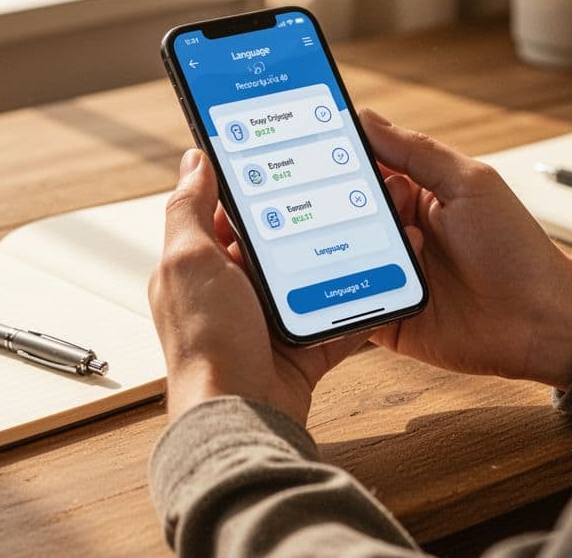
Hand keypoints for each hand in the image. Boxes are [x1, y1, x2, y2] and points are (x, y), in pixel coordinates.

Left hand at [148, 148, 366, 424]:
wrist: (241, 415)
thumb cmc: (206, 344)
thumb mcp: (188, 262)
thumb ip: (188, 208)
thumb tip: (194, 159)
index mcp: (201, 267)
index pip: (227, 213)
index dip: (253, 184)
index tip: (284, 156)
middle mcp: (235, 292)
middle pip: (277, 242)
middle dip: (307, 217)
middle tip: (341, 184)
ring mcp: (270, 321)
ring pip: (312, 276)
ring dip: (339, 256)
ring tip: (369, 223)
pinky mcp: (303, 348)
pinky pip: (339, 317)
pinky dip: (360, 302)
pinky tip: (383, 274)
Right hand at [360, 109, 571, 389]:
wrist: (539, 319)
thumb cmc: (516, 249)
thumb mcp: (470, 184)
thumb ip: (417, 151)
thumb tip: (368, 119)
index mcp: (416, 195)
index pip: (365, 168)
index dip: (340, 158)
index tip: (314, 144)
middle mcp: (398, 233)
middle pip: (344, 213)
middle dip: (338, 205)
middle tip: (350, 202)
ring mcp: (389, 275)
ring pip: (340, 256)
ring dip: (348, 248)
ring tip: (385, 244)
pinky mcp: (385, 314)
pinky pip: (347, 303)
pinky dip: (343, 293)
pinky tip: (358, 281)